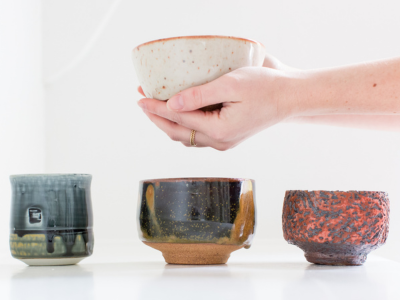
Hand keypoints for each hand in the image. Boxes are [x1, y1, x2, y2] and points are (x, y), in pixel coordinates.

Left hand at [137, 57, 301, 150]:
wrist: (289, 98)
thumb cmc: (265, 88)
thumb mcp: (231, 85)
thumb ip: (199, 96)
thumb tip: (171, 104)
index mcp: (218, 130)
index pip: (178, 119)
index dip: (156, 108)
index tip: (139, 97)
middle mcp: (219, 142)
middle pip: (178, 133)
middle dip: (157, 117)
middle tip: (141, 101)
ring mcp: (224, 143)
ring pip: (186, 137)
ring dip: (168, 123)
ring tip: (154, 107)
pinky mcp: (228, 138)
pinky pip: (197, 137)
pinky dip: (183, 126)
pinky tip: (178, 115)